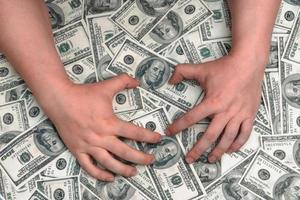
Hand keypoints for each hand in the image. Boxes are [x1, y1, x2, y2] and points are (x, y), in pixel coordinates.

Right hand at [42, 74, 160, 180]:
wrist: (59, 99)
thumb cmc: (83, 94)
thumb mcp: (106, 86)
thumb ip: (123, 81)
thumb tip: (137, 81)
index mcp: (110, 123)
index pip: (135, 133)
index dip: (149, 137)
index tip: (158, 139)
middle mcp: (101, 137)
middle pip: (125, 152)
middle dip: (141, 158)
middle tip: (151, 161)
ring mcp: (88, 146)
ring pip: (109, 163)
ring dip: (123, 170)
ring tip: (134, 173)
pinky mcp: (77, 150)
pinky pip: (89, 167)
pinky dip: (100, 174)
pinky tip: (110, 177)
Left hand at [165, 54, 263, 163]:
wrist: (248, 63)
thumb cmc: (224, 67)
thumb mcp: (201, 68)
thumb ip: (183, 72)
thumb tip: (170, 80)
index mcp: (212, 102)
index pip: (191, 118)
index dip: (178, 126)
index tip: (169, 132)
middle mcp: (225, 112)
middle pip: (209, 136)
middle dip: (198, 149)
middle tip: (189, 159)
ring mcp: (239, 115)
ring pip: (227, 138)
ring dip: (218, 151)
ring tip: (210, 159)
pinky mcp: (249, 115)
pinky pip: (244, 133)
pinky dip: (238, 144)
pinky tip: (231, 150)